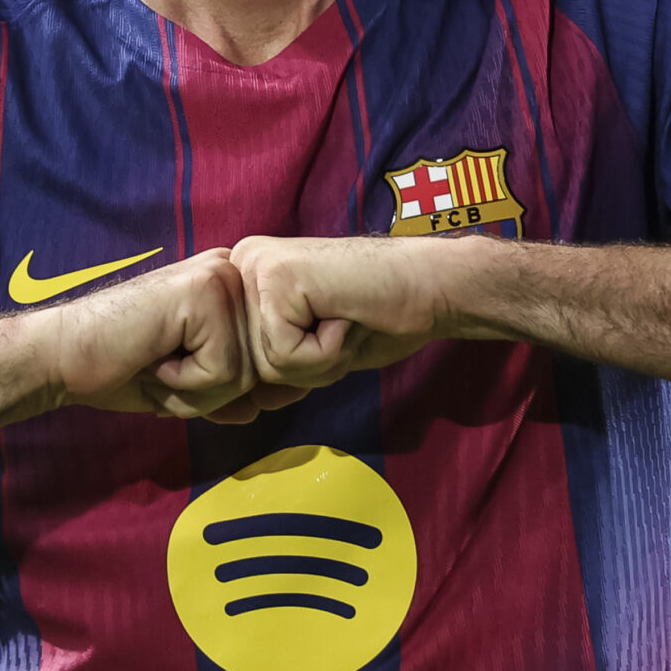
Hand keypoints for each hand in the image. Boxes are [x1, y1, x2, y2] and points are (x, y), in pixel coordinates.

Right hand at [39, 249, 255, 419]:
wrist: (62, 356)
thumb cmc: (122, 368)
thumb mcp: (191, 384)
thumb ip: (235, 389)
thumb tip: (277, 402)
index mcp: (231, 286)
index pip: (263, 361)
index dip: (218, 387)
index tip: (169, 366)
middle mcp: (233, 271)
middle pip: (259, 370)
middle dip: (207, 392)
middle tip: (158, 366)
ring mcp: (221, 277)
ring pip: (245, 375)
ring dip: (193, 390)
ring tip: (155, 360)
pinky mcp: (206, 293)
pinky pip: (223, 371)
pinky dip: (183, 381)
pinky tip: (151, 354)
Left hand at [229, 234, 467, 395]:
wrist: (429, 285)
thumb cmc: (380, 317)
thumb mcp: (318, 350)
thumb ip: (280, 369)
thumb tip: (247, 404)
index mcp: (247, 280)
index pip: (243, 363)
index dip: (297, 368)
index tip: (333, 330)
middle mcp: (241, 266)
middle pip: (250, 369)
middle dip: (307, 367)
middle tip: (342, 326)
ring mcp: (255, 267)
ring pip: (265, 367)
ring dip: (319, 361)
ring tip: (344, 320)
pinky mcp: (275, 277)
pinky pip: (283, 355)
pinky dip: (326, 351)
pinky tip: (345, 315)